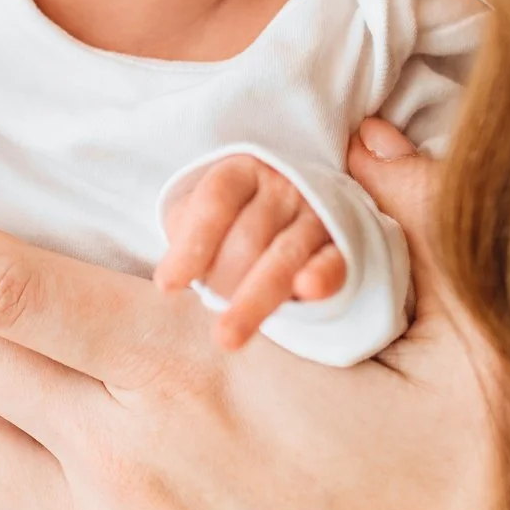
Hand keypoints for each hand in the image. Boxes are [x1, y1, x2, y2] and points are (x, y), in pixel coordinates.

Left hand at [155, 153, 345, 348]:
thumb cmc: (236, 217)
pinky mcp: (342, 246)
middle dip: (222, 280)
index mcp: (243, 171)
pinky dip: (322, 276)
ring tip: (227, 337)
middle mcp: (283, 187)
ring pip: (283, 257)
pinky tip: (306, 290)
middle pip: (247, 236)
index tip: (167, 285)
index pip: (215, 202)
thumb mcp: (201, 211)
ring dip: (254, 300)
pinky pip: (333, 263)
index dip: (191, 244)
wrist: (298, 207)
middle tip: (206, 313)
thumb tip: (173, 276)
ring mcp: (315, 215)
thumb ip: (184, 232)